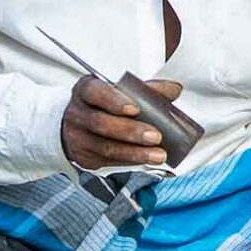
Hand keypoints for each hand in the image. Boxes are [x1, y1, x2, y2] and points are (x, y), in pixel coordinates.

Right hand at [60, 74, 184, 171]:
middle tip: (155, 136)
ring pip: (105, 147)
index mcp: (85, 90)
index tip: (135, 108)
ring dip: (135, 152)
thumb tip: (174, 89)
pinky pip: (107, 162)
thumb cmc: (104, 104)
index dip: (113, 100)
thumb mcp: (120, 91)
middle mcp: (77, 113)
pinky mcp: (83, 158)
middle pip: (101, 123)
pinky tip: (146, 160)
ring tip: (158, 154)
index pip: (94, 92)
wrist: (80, 125)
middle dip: (130, 131)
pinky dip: (130, 162)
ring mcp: (77, 138)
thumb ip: (146, 89)